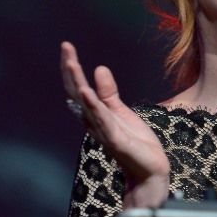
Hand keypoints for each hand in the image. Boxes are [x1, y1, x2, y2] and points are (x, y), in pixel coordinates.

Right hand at [60, 41, 169, 208]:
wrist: (150, 169)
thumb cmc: (135, 142)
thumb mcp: (121, 112)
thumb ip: (108, 92)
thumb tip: (98, 68)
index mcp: (95, 114)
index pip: (79, 87)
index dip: (71, 68)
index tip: (66, 47)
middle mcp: (94, 122)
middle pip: (77, 93)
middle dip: (71, 71)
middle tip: (66, 48)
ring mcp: (104, 131)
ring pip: (87, 104)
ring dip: (78, 83)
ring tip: (72, 64)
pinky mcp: (115, 141)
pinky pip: (102, 121)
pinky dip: (93, 107)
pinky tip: (86, 92)